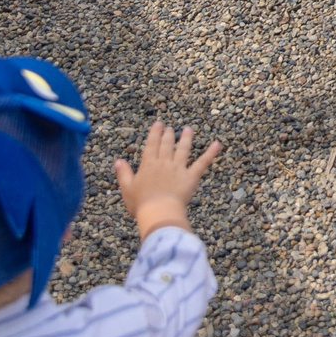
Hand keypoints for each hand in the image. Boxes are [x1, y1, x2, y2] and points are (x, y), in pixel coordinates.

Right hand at [114, 121, 224, 239]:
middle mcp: (164, 163)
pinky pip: (202, 163)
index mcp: (148, 165)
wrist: (158, 212)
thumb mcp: (127, 188)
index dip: (155, 134)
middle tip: (170, 127)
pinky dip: (210, 153)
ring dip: (186, 138)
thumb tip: (118, 161)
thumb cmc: (141, 204)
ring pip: (183, 149)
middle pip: (166, 145)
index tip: (158, 124)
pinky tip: (217, 144)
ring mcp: (178, 168)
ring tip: (189, 129)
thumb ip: (123, 173)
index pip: (151, 145)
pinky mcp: (191, 177)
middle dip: (168, 135)